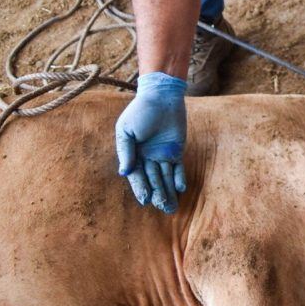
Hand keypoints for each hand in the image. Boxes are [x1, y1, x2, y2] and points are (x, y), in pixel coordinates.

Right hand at [115, 72, 187, 212]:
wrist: (161, 96)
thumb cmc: (140, 111)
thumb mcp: (126, 130)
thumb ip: (126, 151)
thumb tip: (123, 173)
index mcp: (132, 154)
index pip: (137, 176)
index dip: (141, 188)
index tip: (145, 200)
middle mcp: (147, 157)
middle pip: (153, 180)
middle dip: (158, 195)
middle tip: (163, 209)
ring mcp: (162, 154)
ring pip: (165, 177)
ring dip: (168, 192)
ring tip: (171, 208)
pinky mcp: (176, 150)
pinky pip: (178, 167)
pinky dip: (179, 178)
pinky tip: (181, 189)